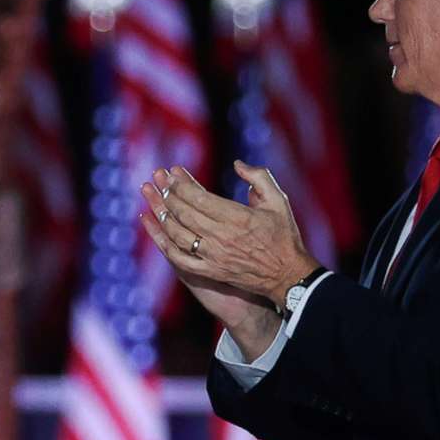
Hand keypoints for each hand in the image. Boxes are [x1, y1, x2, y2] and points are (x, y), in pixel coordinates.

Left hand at [139, 163, 318, 305]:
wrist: (287, 275)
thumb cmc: (284, 236)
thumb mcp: (279, 200)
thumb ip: (259, 177)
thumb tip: (237, 164)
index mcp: (238, 218)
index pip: (199, 198)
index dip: (182, 184)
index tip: (171, 172)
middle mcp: (222, 237)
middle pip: (185, 213)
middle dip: (168, 194)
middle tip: (157, 180)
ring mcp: (214, 256)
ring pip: (178, 234)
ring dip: (162, 215)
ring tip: (152, 198)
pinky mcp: (210, 271)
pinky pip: (179, 257)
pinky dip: (163, 242)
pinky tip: (154, 228)